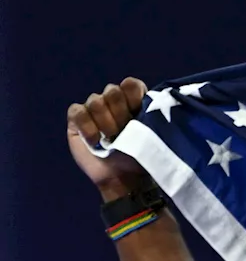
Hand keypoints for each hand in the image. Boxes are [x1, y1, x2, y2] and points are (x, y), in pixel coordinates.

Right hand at [67, 77, 149, 198]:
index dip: (133, 96)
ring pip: (95, 101)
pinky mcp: (77, 120)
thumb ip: (150, 113)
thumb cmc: (139, 156)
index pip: (131, 84)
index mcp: (134, 101)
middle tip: (124, 132)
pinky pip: (77, 111)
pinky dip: (86, 125)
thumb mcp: (152, 134)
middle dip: (120, 113)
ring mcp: (94, 109)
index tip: (138, 114)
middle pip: (112, 90)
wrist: (122, 176)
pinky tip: (94, 140)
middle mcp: (113, 102)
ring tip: (110, 140)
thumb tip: (154, 101)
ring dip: (104, 122)